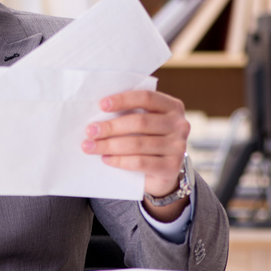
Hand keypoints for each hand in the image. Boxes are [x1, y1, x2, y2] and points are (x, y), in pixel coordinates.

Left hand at [82, 90, 190, 218]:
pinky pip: (140, 162)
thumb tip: (97, 114)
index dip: (123, 99)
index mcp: (172, 107)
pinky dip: (120, 160)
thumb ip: (130, 114)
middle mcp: (180, 125)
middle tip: (90, 131)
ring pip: (138, 144)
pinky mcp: (172, 167)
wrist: (163, 172)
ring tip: (91, 147)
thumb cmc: (147, 140)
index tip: (101, 105)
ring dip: (109, 145)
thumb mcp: (144, 124)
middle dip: (111, 127)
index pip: (146, 98)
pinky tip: (106, 159)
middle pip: (140, 122)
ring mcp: (178, 147)